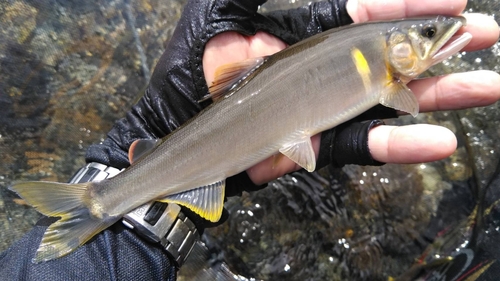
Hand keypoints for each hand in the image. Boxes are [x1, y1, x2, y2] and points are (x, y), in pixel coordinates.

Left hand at [204, 0, 499, 184]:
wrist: (171, 135)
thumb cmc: (187, 73)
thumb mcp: (216, 13)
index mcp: (300, 34)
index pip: (361, 13)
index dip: (402, 4)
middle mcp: (318, 70)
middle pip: (386, 56)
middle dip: (435, 45)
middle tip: (484, 33)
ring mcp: (318, 110)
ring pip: (385, 102)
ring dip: (436, 94)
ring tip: (485, 86)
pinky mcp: (312, 147)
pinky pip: (359, 146)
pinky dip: (395, 144)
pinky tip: (438, 140)